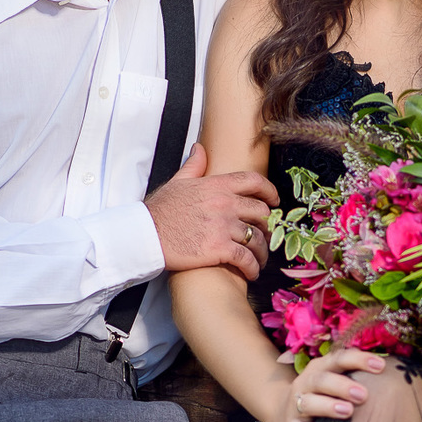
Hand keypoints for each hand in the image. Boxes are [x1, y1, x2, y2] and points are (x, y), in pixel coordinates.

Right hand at [146, 142, 278, 282]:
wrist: (146, 236)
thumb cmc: (159, 211)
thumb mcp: (177, 182)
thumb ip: (193, 166)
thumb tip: (200, 149)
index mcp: (217, 186)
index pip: (253, 181)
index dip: (269, 190)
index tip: (275, 200)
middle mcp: (225, 204)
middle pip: (261, 212)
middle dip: (267, 225)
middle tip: (264, 235)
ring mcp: (224, 227)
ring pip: (258, 238)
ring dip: (262, 251)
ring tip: (259, 259)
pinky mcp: (220, 249)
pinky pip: (247, 258)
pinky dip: (253, 267)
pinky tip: (251, 273)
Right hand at [273, 347, 385, 421]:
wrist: (284, 414)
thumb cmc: (322, 396)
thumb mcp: (334, 381)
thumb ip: (357, 378)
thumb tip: (395, 377)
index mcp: (321, 368)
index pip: (339, 358)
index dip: (359, 360)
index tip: (381, 366)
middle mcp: (306, 383)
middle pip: (322, 379)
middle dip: (343, 386)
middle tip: (364, 395)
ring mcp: (295, 404)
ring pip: (308, 402)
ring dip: (328, 406)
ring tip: (347, 411)